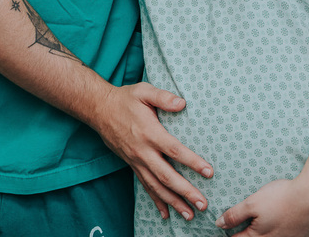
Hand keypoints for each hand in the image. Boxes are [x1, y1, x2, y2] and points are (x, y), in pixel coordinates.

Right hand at [89, 82, 212, 221]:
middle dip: (185, 192)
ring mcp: (136, 161)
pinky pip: (145, 186)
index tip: (209, 172)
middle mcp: (143, 151)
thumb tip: (182, 103)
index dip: (192, 162)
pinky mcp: (132, 165)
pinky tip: (166, 213)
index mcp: (150, 132)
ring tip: (189, 215)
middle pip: (166, 176)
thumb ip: (163, 97)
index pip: (174, 150)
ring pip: (156, 186)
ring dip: (173, 202)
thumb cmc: (125, 99)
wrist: (99, 109)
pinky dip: (156, 201)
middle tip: (203, 204)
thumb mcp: (144, 91)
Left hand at [215, 176, 308, 235]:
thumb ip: (235, 215)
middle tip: (240, 226)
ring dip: (263, 232)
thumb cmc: (282, 198)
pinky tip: (281, 222)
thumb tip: (219, 224)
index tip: (225, 228)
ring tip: (262, 223)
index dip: (229, 232)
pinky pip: (284, 236)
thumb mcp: (253, 203)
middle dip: (246, 233)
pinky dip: (279, 231)